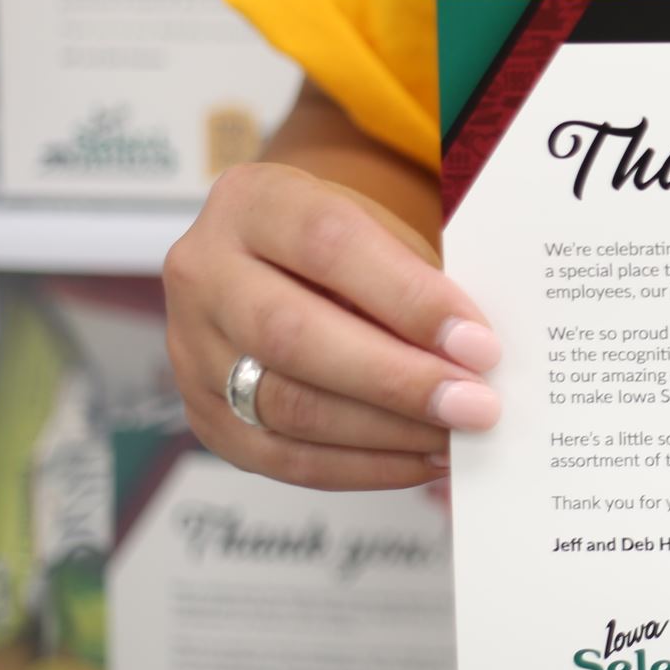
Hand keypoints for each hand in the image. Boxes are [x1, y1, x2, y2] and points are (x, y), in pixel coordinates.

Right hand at [165, 162, 502, 490]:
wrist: (273, 263)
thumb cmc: (344, 247)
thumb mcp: (375, 231)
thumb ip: (414, 282)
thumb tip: (472, 358)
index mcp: (252, 203)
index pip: (328, 245)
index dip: (408, 298)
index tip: (478, 343)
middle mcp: (204, 273)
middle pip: (293, 336)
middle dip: (397, 380)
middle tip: (474, 405)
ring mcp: (191, 349)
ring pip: (286, 406)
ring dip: (386, 432)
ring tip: (455, 437)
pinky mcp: (204, 414)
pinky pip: (281, 458)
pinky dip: (360, 467)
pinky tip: (418, 460)